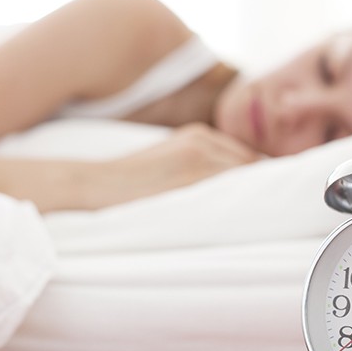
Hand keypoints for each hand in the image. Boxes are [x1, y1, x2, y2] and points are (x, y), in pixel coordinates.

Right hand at [87, 123, 260, 207]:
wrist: (96, 185)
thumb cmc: (129, 184)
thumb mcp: (169, 163)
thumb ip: (199, 167)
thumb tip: (234, 189)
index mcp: (198, 134)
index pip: (243, 156)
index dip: (251, 180)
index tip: (253, 199)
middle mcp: (203, 138)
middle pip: (251, 163)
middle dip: (255, 185)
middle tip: (256, 211)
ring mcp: (200, 153)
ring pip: (245, 174)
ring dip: (250, 194)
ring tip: (247, 216)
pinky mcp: (194, 171)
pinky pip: (233, 184)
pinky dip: (240, 199)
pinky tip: (235, 214)